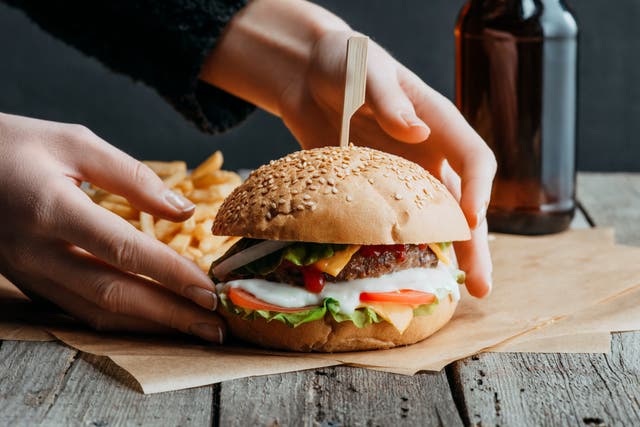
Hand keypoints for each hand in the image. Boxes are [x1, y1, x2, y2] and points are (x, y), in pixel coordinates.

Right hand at [0, 113, 224, 341]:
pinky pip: (78, 310)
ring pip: (96, 311)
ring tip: (192, 329)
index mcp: (51, 209)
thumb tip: (183, 210)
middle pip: (114, 293)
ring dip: (149, 325)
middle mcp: (37, 250)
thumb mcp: (75, 143)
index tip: (208, 291)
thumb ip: (133, 177)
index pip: (124, 250)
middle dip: (170, 314)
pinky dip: (120, 319)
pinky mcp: (29, 282)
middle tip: (215, 327)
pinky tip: (151, 320)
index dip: (170, 274)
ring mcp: (29, 272)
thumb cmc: (15, 146)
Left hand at [201, 0, 494, 296]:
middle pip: (462, 203)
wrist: (307, 78)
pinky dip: (401, 250)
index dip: (480, 189)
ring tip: (454, 293)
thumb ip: (389, 98)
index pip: (473, 158)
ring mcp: (402, 178)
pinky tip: (403, 276)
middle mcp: (428, 156)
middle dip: (474, 243)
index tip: (473, 218)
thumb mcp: (366, 70)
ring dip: (445, 256)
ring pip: (433, 222)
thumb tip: (416, 132)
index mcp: (438, 123)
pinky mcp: (374, 193)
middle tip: (481, 284)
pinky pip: (392, 225)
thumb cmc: (344, 62)